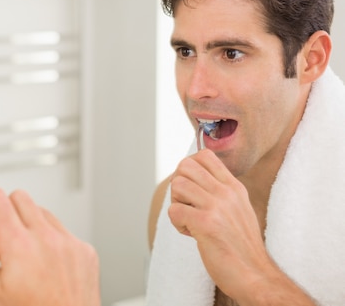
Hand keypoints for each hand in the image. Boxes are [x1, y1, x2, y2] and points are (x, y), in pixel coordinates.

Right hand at [0, 188, 99, 305]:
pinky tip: (44, 263)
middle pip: (18, 197)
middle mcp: (46, 237)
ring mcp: (68, 241)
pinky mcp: (84, 249)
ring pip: (40, 211)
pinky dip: (49, 238)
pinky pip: (61, 229)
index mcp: (19, 245)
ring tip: (22, 254)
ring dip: (27, 223)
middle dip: (3, 210)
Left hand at [168, 149, 270, 298]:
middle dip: (178, 185)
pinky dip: (177, 224)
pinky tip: (193, 235)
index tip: (192, 189)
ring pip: (177, 185)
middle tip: (187, 205)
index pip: (204, 155)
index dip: (189, 169)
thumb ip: (220, 192)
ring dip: (177, 204)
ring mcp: (217, 206)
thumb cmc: (241, 247)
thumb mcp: (238, 209)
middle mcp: (227, 192)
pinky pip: (174, 211)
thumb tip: (193, 178)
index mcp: (234, 187)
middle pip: (185, 166)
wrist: (257, 276)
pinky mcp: (207, 224)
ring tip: (190, 221)